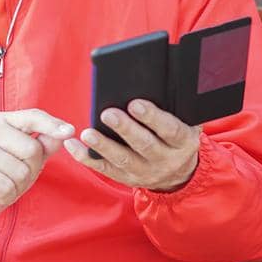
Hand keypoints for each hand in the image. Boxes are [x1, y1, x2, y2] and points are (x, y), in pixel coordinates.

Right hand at [0, 109, 72, 232]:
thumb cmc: (1, 175)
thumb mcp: (27, 159)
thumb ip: (44, 144)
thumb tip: (65, 133)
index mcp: (2, 121)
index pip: (32, 117)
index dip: (52, 125)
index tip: (71, 131)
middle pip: (32, 149)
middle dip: (31, 170)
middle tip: (14, 176)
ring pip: (21, 171)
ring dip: (17, 186)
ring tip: (3, 184)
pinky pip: (8, 186)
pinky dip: (6, 196)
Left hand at [66, 99, 200, 192]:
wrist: (179, 174)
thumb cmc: (179, 137)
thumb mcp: (189, 123)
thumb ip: (179, 107)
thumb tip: (161, 82)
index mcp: (184, 142)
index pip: (169, 130)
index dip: (152, 117)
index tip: (135, 104)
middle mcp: (166, 160)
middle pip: (144, 145)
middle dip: (125, 129)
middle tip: (107, 114)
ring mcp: (145, 172)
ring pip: (122, 160)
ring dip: (103, 146)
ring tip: (87, 132)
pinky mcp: (127, 179)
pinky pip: (105, 169)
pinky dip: (87, 158)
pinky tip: (73, 145)